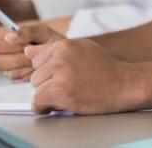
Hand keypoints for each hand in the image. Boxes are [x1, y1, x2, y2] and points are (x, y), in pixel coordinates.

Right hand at [0, 23, 64, 80]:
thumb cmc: (52, 41)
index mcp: (9, 41)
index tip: (24, 44)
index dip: (7, 45)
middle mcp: (7, 56)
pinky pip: (19, 81)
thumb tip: (10, 36)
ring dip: (26, 67)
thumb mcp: (43, 32)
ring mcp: (12, 70)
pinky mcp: (19, 81)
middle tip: (32, 54)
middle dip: (18, 58)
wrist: (66, 56)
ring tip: (38, 60)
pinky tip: (38, 69)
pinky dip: (31, 75)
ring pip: (10, 72)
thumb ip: (27, 31)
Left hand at [26, 38, 143, 114]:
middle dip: (47, 83)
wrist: (124, 84)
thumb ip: (53, 50)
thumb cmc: (104, 69)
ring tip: (65, 95)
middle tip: (67, 87)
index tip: (62, 77)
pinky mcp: (61, 91)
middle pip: (36, 73)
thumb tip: (27, 52)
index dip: (49, 72)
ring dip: (47, 95)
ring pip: (36, 87)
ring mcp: (61, 73)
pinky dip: (42, 107)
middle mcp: (61, 56)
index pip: (38, 59)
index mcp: (65, 45)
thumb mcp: (81, 50)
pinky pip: (37, 101)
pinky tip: (53, 106)